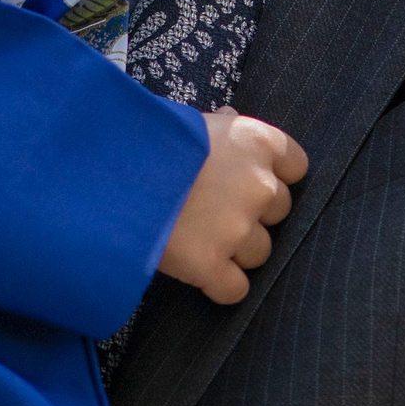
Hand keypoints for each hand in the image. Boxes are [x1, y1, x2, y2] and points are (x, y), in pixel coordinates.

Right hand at [160, 107, 309, 305]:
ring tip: (198, 237)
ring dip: (235, 250)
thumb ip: (219, 125)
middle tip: (215, 210)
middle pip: (279, 211)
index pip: (295, 166)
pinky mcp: (212, 265)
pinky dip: (218, 285)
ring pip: (259, 252)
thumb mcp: (188, 119)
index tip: (249, 180)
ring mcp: (237, 229)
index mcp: (256, 142)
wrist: (109, 173)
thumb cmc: (148, 138)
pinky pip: (235, 289)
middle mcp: (258, 185)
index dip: (273, 175)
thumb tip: (231, 116)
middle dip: (252, 214)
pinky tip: (197, 271)